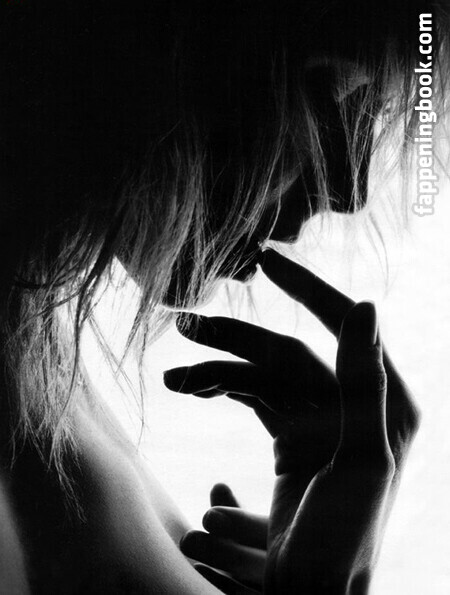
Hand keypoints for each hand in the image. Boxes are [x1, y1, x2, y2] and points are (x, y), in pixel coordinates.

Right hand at [165, 249, 419, 592]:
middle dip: (233, 339)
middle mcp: (349, 402)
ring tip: (174, 378)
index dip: (305, 289)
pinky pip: (252, 398)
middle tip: (184, 324)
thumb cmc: (346, 541)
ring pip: (260, 375)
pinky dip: (222, 392)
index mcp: (383, 402)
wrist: (314, 594)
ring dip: (217, 371)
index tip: (267, 260)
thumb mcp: (362, 462)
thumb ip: (366, 385)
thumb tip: (367, 305)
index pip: (339, 325)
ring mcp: (317, 418)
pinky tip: (192, 390)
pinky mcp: (289, 436)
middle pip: (283, 353)